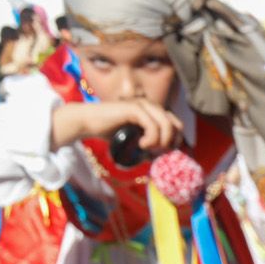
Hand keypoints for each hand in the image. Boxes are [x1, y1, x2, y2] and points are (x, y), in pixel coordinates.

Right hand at [52, 99, 183, 152]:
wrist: (88, 121)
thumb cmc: (109, 131)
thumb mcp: (133, 141)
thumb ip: (147, 146)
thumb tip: (159, 158)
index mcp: (152, 111)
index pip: (176, 125)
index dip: (175, 141)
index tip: (163, 153)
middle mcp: (150, 105)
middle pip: (176, 125)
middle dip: (171, 143)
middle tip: (158, 153)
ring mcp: (143, 105)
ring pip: (167, 125)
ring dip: (162, 142)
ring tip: (148, 149)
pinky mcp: (134, 108)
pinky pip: (153, 126)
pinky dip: (151, 139)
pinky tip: (141, 144)